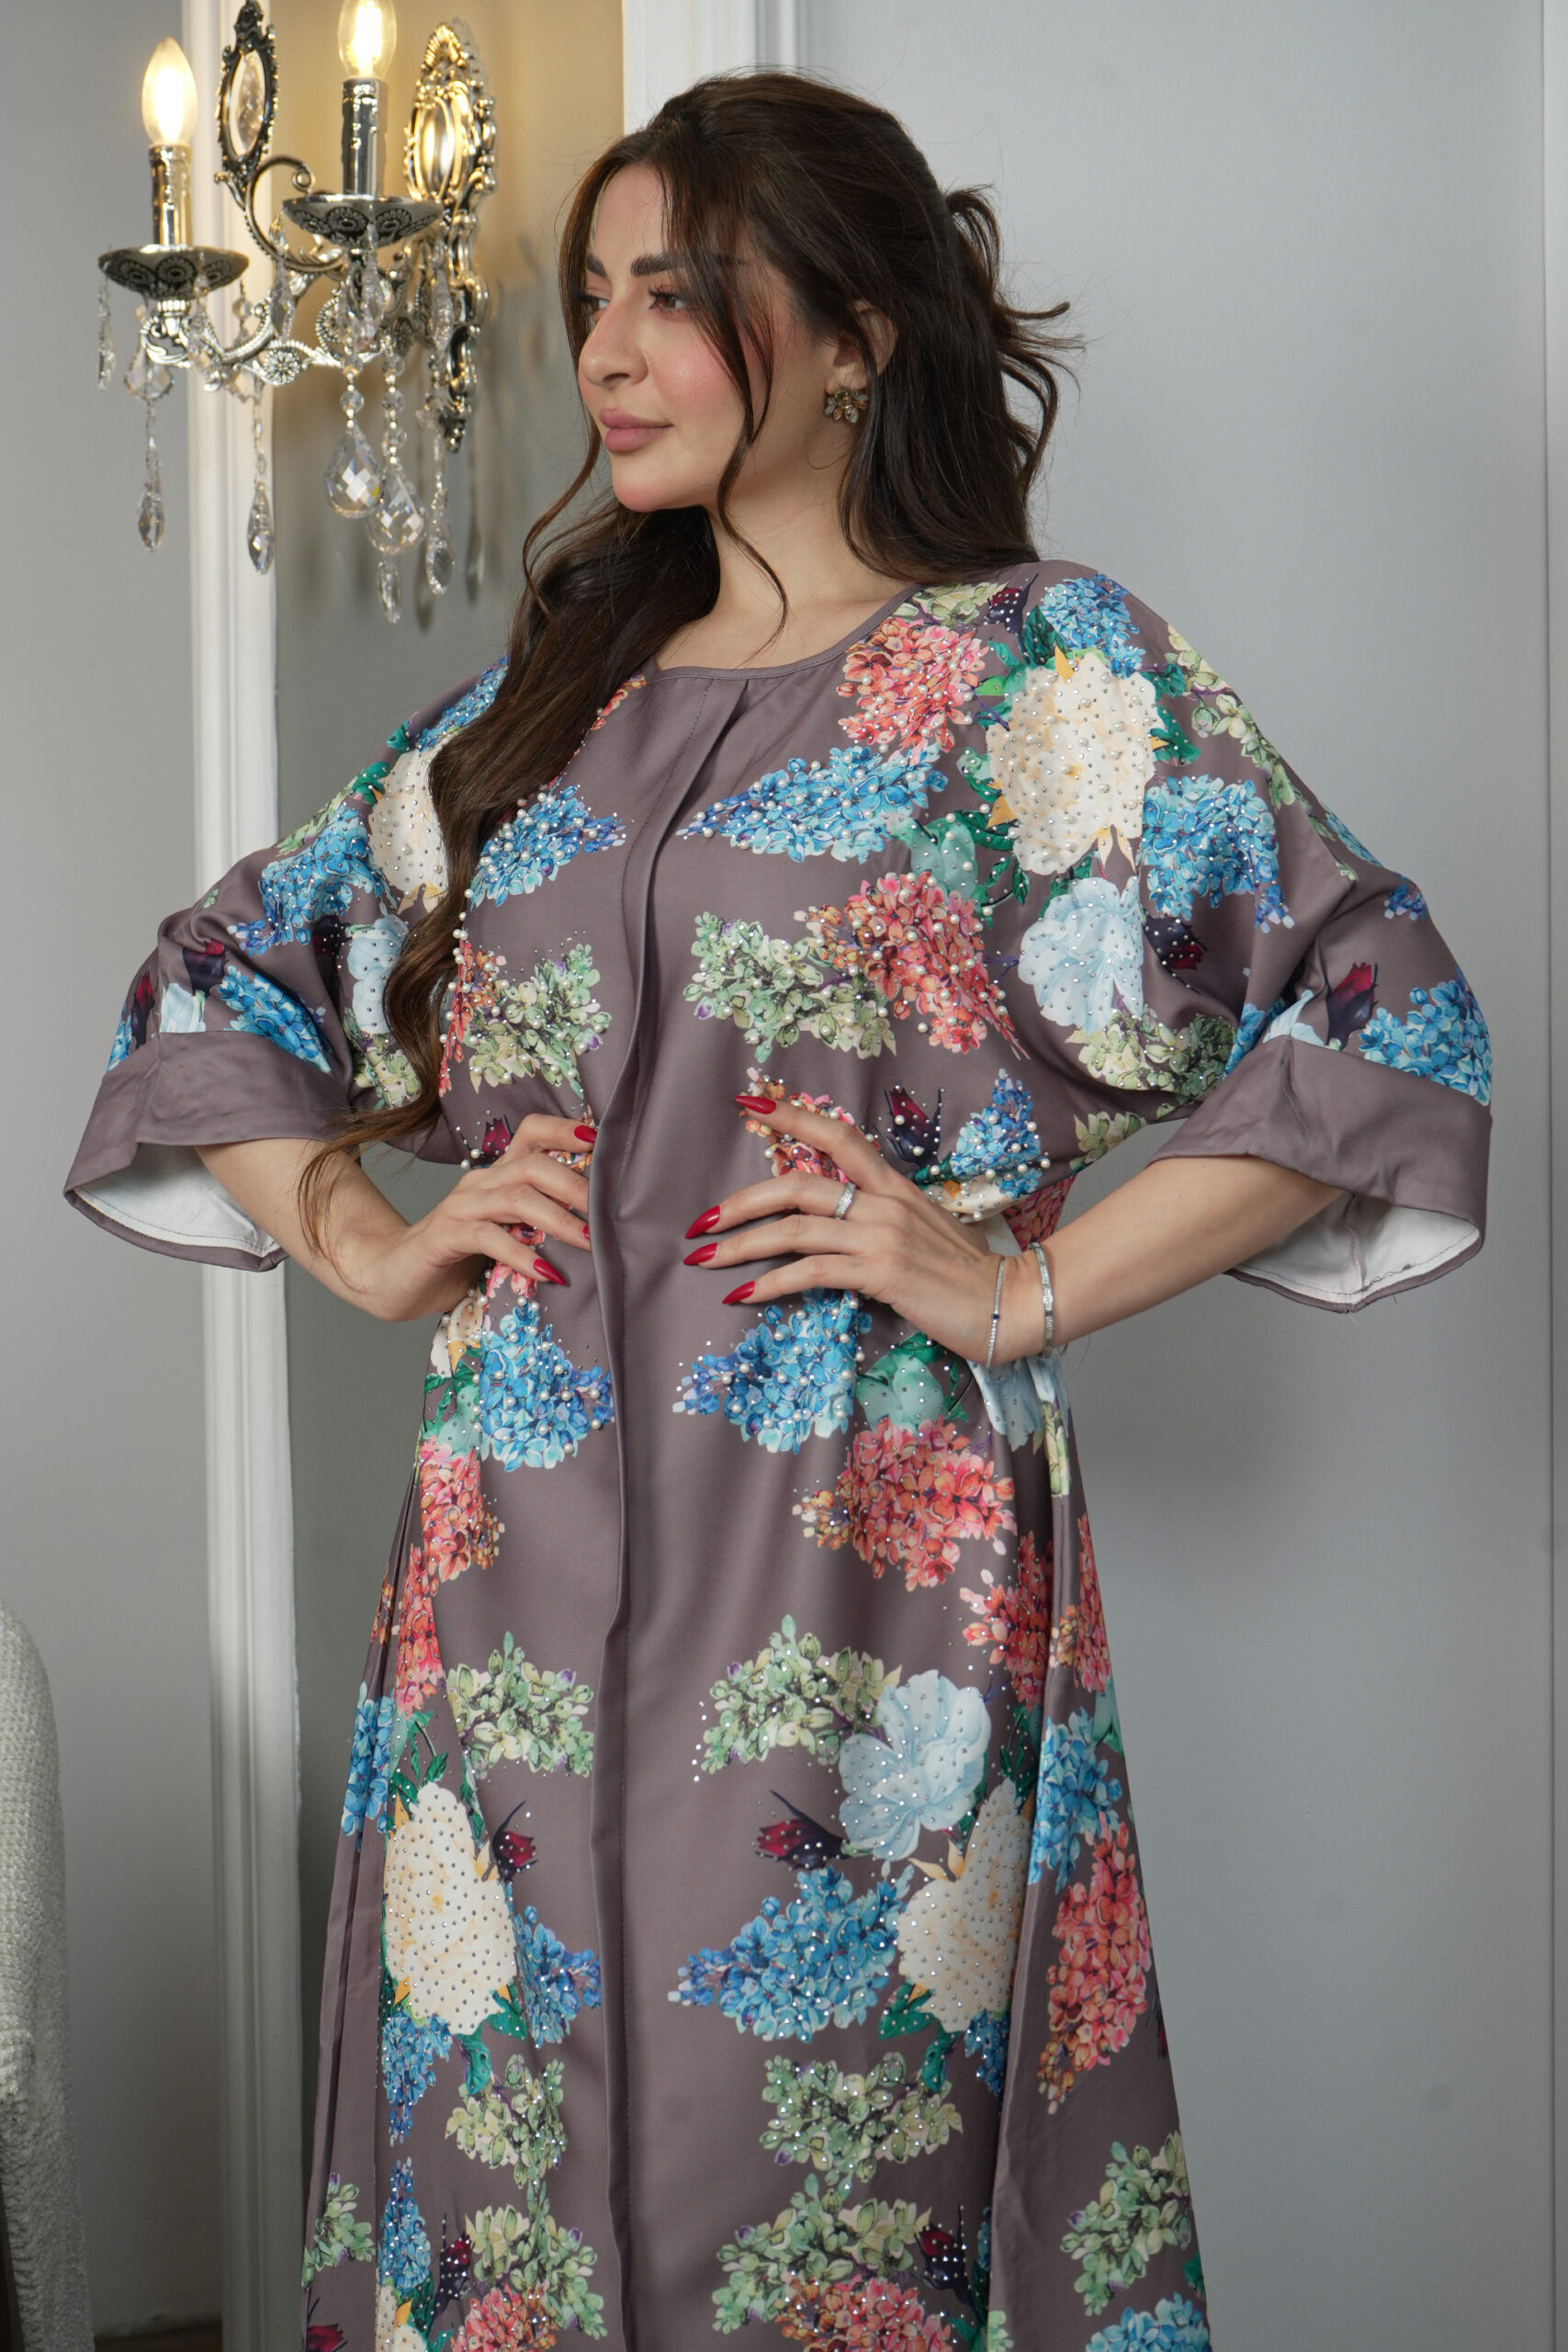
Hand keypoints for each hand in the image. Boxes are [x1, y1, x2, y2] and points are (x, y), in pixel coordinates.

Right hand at [342, 1113, 594, 1321]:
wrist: (393, 1277)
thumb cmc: (460, 1257)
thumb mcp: (507, 1233)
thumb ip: (540, 1222)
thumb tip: (600, 1225)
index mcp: (497, 1175)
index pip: (531, 1132)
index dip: (566, 1130)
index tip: (602, 1143)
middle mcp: (480, 1182)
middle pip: (533, 1164)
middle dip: (576, 1186)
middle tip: (608, 1213)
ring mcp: (460, 1206)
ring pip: (515, 1198)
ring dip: (558, 1220)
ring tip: (589, 1242)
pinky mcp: (444, 1237)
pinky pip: (488, 1237)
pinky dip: (521, 1255)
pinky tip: (548, 1273)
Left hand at [681, 1097, 1046, 1363]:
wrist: (1008, 1303)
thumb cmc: (963, 1273)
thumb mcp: (919, 1232)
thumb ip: (878, 1220)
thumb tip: (831, 1227)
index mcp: (893, 1186)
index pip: (838, 1135)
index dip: (792, 1116)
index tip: (750, 1105)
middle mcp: (883, 1202)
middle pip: (797, 1185)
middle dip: (741, 1201)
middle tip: (701, 1221)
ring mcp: (881, 1236)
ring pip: (794, 1230)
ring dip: (740, 1246)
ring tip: (704, 1260)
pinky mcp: (881, 1273)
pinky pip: (811, 1271)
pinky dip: (770, 1282)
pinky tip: (743, 1294)